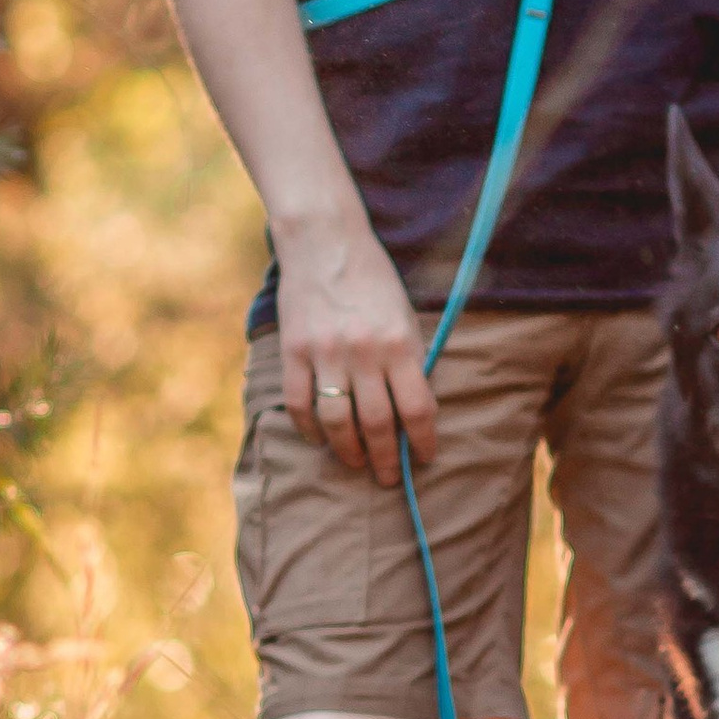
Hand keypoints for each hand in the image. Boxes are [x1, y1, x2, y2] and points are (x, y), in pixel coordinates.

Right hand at [275, 211, 437, 485]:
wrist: (325, 240)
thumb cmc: (373, 278)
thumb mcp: (405, 314)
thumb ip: (410, 358)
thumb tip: (414, 409)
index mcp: (400, 343)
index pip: (417, 408)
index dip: (422, 441)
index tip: (424, 458)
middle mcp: (364, 352)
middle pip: (377, 423)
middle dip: (385, 458)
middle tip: (389, 478)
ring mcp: (326, 353)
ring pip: (337, 421)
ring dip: (348, 451)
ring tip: (356, 464)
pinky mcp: (294, 350)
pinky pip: (300, 403)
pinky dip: (309, 428)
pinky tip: (319, 438)